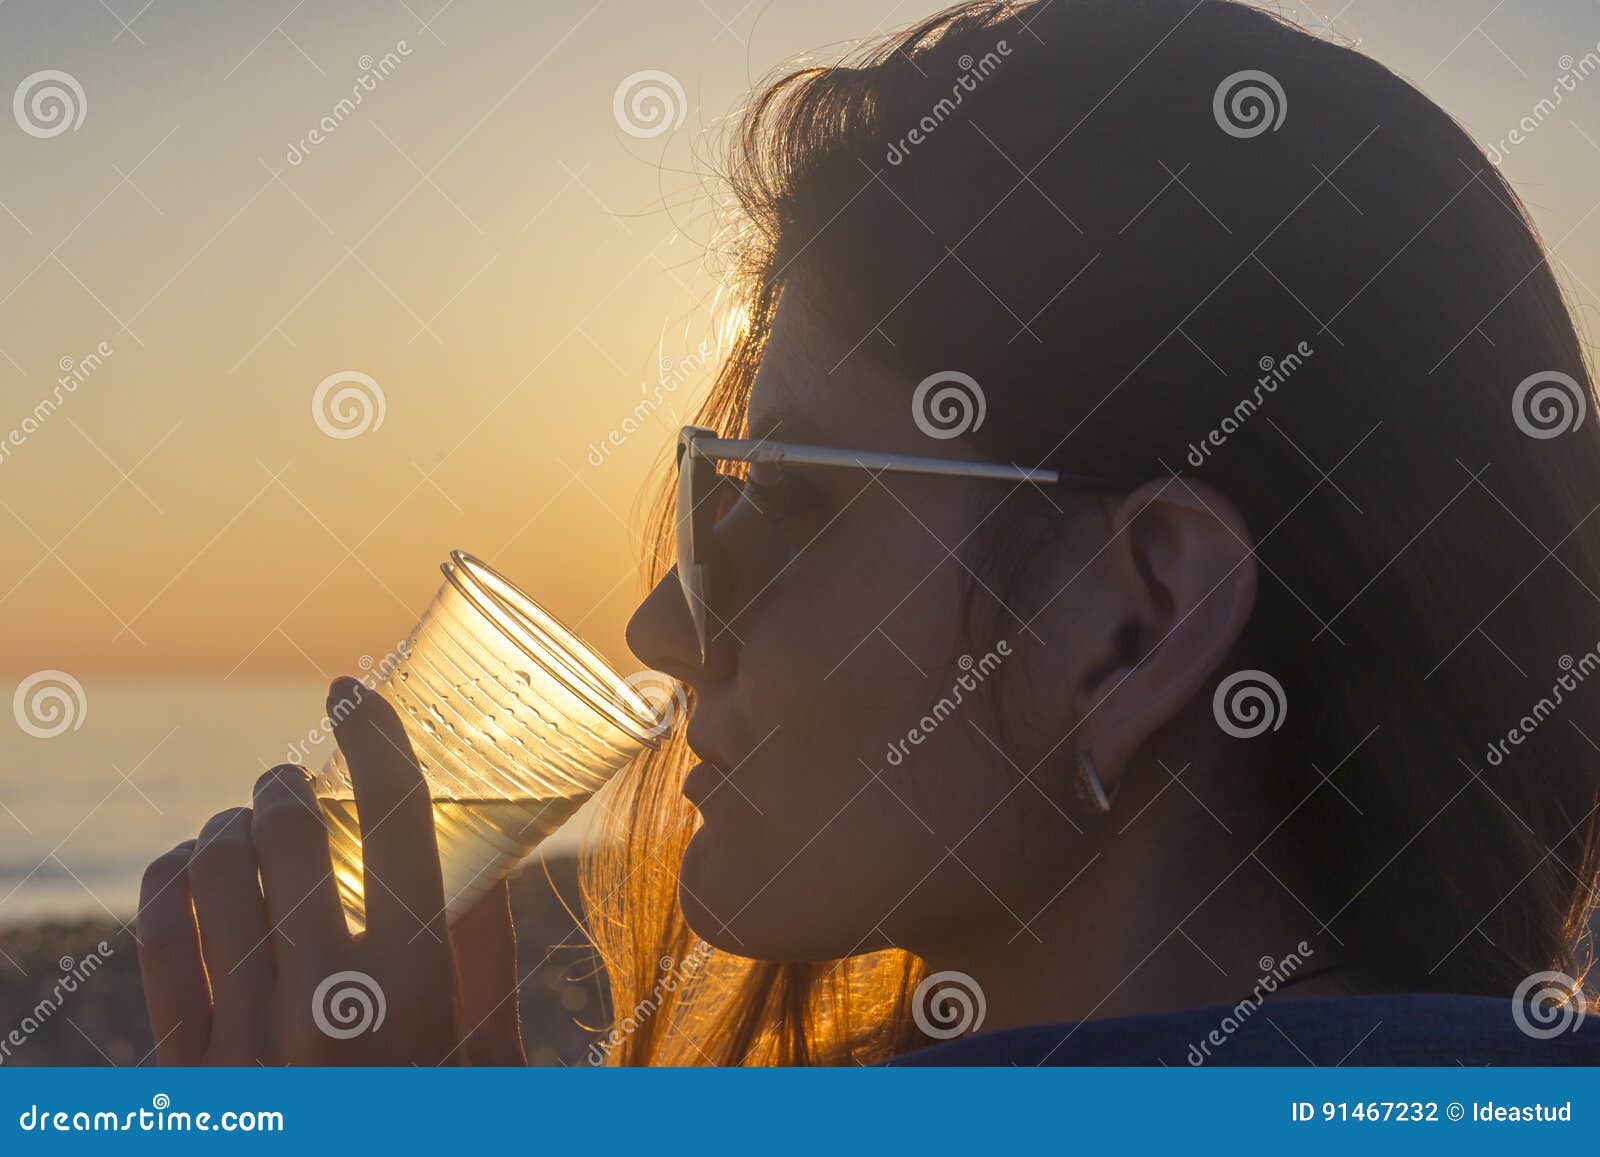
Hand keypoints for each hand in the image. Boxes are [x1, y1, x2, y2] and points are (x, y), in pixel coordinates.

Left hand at [137, 677, 526, 1064]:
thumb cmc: (430, 1135)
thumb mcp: (484, 1058)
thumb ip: (486, 964)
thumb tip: (488, 857)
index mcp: (416, 991)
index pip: (397, 819)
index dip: (374, 737)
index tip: (351, 695)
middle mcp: (325, 1008)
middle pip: (291, 831)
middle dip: (285, 785)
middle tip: (290, 782)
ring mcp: (244, 1042)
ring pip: (215, 872)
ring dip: (229, 828)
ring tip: (243, 829)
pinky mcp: (182, 1074)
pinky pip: (159, 937)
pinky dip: (173, 880)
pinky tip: (192, 872)